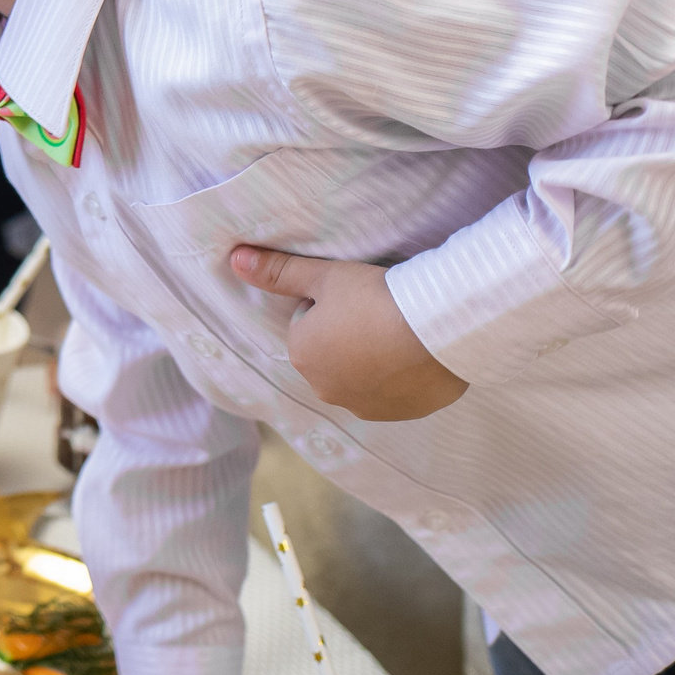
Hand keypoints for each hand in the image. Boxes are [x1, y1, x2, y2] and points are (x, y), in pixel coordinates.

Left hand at [230, 245, 468, 419]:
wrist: (438, 328)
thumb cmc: (374, 297)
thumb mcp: (325, 275)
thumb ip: (278, 271)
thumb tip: (235, 259)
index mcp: (301, 356)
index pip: (309, 325)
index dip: (333, 306)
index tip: (357, 298)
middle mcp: (326, 389)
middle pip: (333, 353)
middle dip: (350, 336)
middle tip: (379, 313)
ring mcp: (365, 406)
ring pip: (362, 375)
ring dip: (375, 359)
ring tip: (401, 333)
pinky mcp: (401, 414)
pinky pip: (393, 393)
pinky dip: (400, 377)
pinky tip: (417, 355)